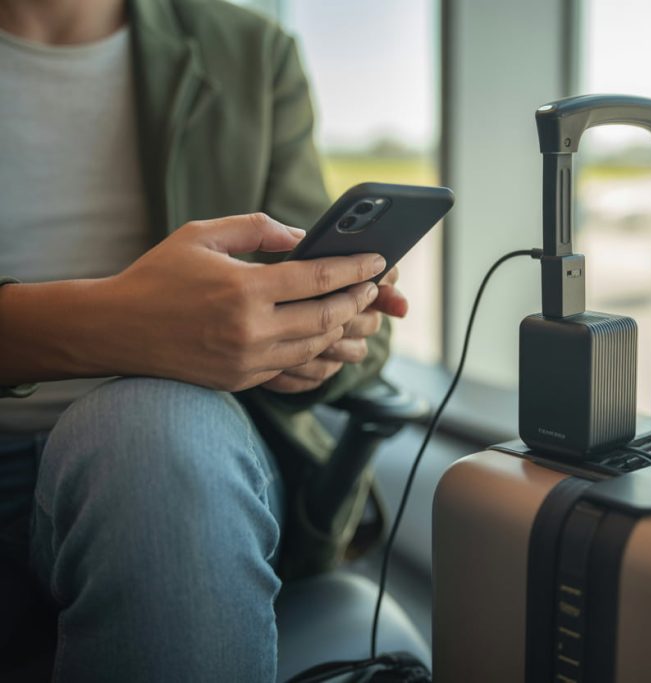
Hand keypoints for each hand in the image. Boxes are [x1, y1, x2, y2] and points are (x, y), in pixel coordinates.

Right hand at [87, 213, 385, 390]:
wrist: (116, 329)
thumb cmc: (159, 275)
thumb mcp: (202, 235)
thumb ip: (256, 229)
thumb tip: (303, 237)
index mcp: (244, 289)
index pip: (318, 277)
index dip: (355, 268)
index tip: (378, 261)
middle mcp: (251, 329)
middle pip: (327, 316)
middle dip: (357, 299)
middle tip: (372, 287)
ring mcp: (248, 361)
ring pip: (317, 347)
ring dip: (344, 330)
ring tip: (358, 314)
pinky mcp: (243, 381)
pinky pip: (296, 371)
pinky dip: (320, 357)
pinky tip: (332, 345)